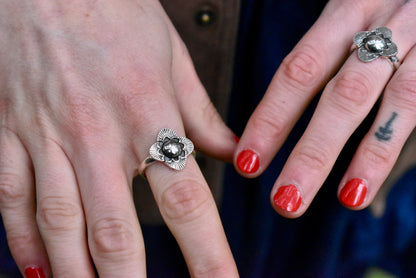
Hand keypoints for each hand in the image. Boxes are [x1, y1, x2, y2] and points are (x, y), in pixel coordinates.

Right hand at [0, 0, 237, 276]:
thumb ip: (200, 112)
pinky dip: (22, 241)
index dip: (207, 255)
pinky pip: (10, 198)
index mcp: (148, 114)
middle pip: (118, 232)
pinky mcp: (6, 131)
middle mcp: (97, 135)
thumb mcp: (171, 56)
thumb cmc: (112, 9)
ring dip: (77, 275)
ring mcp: (45, 136)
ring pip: (62, 226)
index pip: (187, 202)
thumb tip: (231, 151)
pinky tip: (37, 271)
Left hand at [234, 0, 415, 216]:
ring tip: (343, 200)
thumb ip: (326, 60)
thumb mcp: (351, 20)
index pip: (298, 71)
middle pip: (342, 94)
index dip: (271, 118)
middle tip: (284, 200)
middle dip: (312, 152)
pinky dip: (390, 148)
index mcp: (343, 15)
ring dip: (365, 158)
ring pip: (392, 103)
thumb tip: (277, 119)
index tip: (247, 163)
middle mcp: (381, 25)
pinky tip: (368, 186)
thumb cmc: (384, 14)